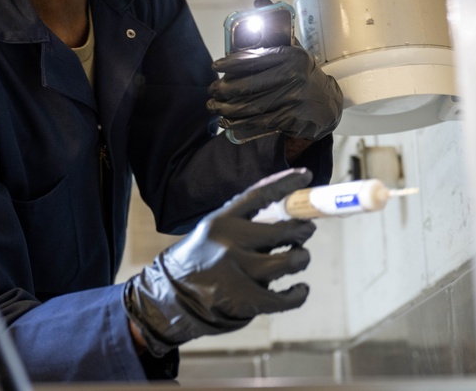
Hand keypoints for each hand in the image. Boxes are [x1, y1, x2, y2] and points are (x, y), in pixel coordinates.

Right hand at [123, 169, 315, 356]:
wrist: (169, 299)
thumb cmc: (197, 262)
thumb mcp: (211, 231)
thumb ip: (242, 223)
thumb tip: (285, 216)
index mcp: (222, 221)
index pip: (259, 195)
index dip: (286, 183)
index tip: (305, 175)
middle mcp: (230, 243)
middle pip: (283, 230)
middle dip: (302, 230)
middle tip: (307, 229)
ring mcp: (239, 272)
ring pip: (290, 261)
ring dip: (301, 258)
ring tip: (300, 257)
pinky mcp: (246, 300)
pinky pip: (286, 297)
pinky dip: (298, 293)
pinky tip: (300, 287)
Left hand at [208, 0, 342, 140]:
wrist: (326, 105)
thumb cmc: (301, 73)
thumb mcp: (293, 49)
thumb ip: (275, 28)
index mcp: (292, 55)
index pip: (256, 57)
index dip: (232, 62)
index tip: (216, 66)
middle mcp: (295, 76)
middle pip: (250, 84)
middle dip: (224, 89)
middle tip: (211, 91)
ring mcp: (294, 99)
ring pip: (252, 105)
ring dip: (228, 108)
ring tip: (214, 107)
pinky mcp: (293, 119)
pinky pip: (260, 122)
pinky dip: (240, 124)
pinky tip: (227, 123)